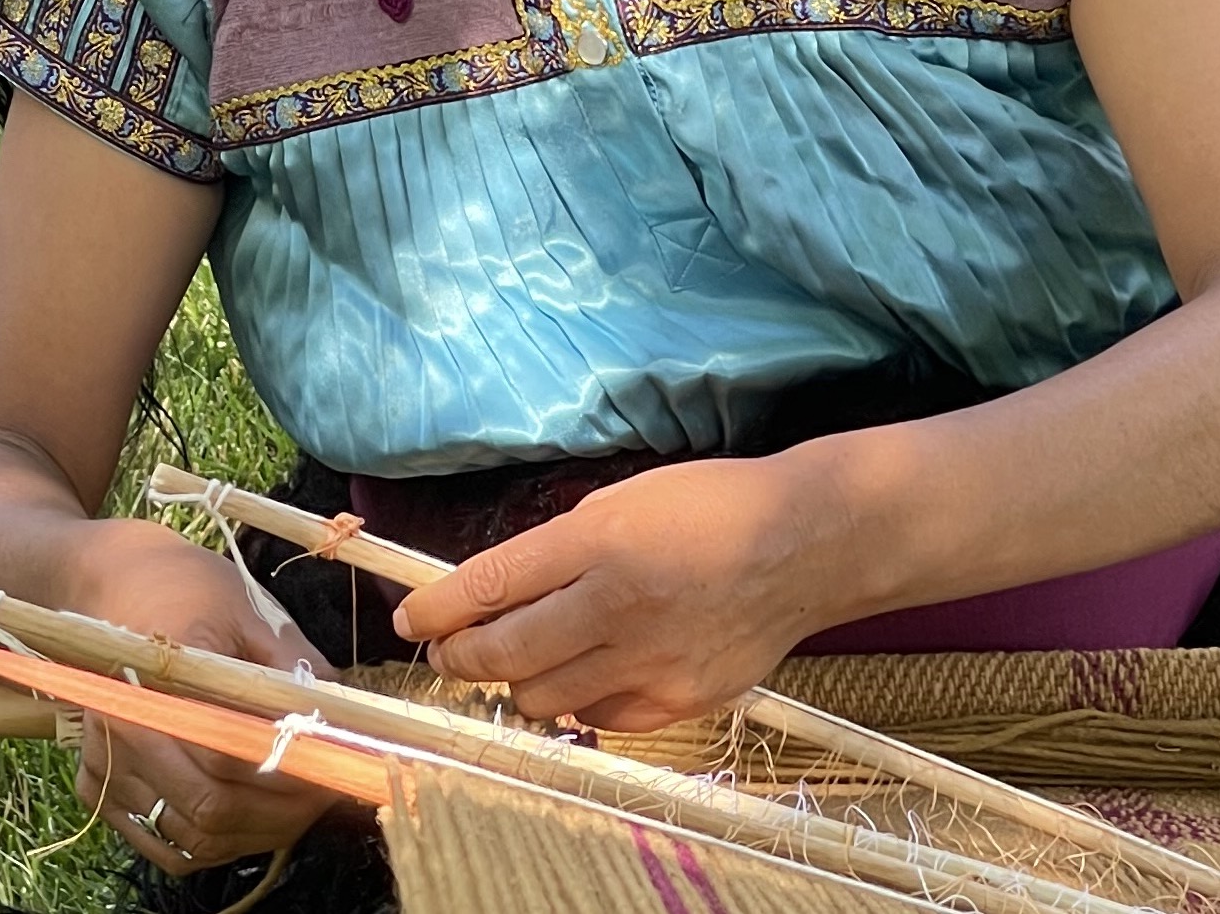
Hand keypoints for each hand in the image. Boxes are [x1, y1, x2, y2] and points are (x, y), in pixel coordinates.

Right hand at [59, 520, 343, 873]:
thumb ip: (294, 668)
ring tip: (299, 807)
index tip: (340, 767)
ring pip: (191, 838)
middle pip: (211, 807)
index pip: (231, 752)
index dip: (293, 771)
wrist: (110, 586)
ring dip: (255, 834)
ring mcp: (104, 765)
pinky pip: (163, 845)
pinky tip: (250, 818)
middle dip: (282, 812)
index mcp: (159, 679)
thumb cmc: (186, 590)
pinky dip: (214, 845)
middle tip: (329, 794)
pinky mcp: (97, 789)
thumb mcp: (249, 612)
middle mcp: (122, 729)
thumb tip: (342, 721)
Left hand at [390, 454, 865, 729]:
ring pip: (541, 698)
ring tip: (522, 661)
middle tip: (450, 651)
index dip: (438, 610)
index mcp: (599, 541)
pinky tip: (586, 676)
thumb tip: (497, 589)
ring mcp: (648, 660)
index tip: (413, 620)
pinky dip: (577, 702)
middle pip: (502, 654)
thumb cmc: (713, 507)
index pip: (490, 586)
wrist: (805, 543)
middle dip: (460, 656)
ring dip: (518, 682)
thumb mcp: (625, 500)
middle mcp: (616, 605)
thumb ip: (560, 547)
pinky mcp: (678, 699)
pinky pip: (597, 719)